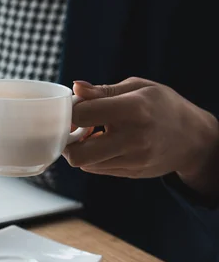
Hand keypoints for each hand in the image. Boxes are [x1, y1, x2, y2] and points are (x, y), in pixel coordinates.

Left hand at [63, 77, 218, 190]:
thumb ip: (103, 90)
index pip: (82, 115)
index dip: (71, 110)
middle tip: (74, 127)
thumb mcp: (138, 88)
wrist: (195, 138)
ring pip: (85, 163)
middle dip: (67, 140)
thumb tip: (75, 88)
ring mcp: (134, 160)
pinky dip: (92, 157)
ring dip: (79, 149)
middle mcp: (133, 139)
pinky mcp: (132, 173)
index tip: (74, 106)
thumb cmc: (163, 105)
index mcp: (134, 109)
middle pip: (78, 154)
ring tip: (91, 133)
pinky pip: (98, 169)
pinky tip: (103, 142)